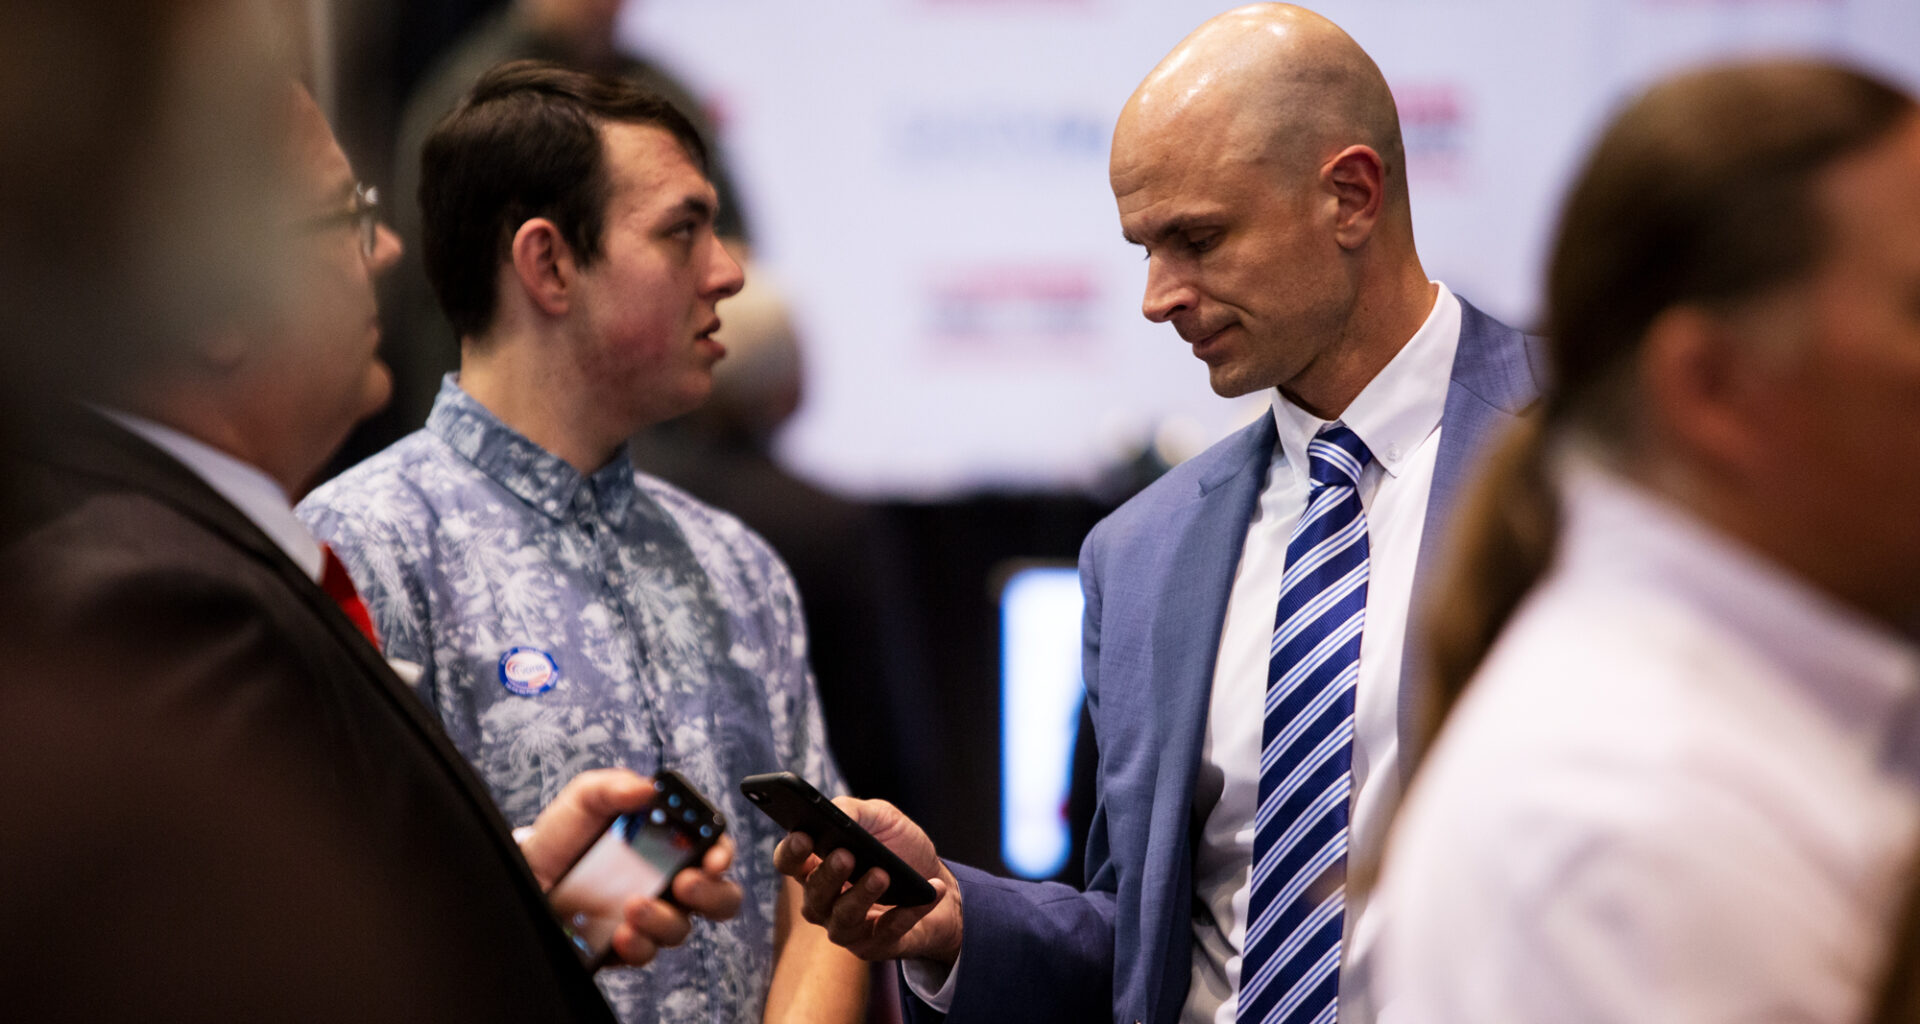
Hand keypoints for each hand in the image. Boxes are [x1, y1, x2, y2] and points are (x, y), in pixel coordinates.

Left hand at [517, 769, 743, 967]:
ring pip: (680, 929)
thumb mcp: (586, 797)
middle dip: (712, 894)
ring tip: (632, 905)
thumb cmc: (564, 832)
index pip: (714, 850)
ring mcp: (649, 916)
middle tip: (685, 883)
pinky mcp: (625, 944)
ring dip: (663, 919)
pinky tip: (619, 934)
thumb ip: (615, 786)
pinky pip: (644, 953)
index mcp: (671, 845)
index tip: (713, 858)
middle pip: (719, 898)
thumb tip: (648, 788)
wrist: (526, 871)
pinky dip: (637, 945)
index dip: (723, 854)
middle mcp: (669, 883)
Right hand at [771, 797, 962, 964]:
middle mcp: (825, 902)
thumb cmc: (901, 847)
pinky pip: (886, 935)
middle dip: (828, 875)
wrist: (940, 880)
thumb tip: (834, 812)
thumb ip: (853, 811)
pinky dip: (907, 913)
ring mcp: (849, 928)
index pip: (788, 862)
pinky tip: (928, 892)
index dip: (791, 852)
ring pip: (843, 921)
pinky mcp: (877, 946)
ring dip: (861, 897)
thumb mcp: (880, 818)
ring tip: (882, 875)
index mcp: (817, 866)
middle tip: (846, 855)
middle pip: (813, 896)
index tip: (804, 837)